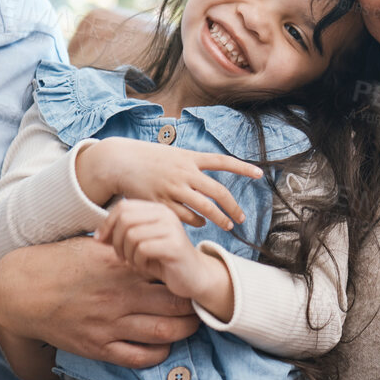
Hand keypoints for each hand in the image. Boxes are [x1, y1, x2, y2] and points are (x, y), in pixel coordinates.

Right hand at [0, 238, 200, 367]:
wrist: (21, 292)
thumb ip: (125, 247)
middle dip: (194, 306)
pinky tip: (164, 345)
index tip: (193, 277)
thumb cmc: (59, 263)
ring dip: (184, 331)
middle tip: (201, 305)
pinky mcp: (98, 346)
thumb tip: (152, 238)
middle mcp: (120, 296)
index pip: (169, 272)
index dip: (187, 277)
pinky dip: (158, 353)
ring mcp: (109, 324)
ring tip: (190, 325)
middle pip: (176, 305)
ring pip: (164, 333)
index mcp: (121, 266)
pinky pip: (139, 357)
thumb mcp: (94, 247)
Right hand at [77, 136, 258, 230]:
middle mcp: (184, 173)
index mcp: (190, 158)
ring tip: (227, 225)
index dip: (243, 168)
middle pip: (218, 193)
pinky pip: (185, 218)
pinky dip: (196, 222)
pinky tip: (200, 224)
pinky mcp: (161, 203)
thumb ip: (193, 164)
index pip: (223, 161)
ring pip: (204, 208)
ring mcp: (173, 188)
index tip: (260, 174)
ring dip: (218, 219)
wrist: (119, 161)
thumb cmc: (149, 158)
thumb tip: (211, 169)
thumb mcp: (174, 154)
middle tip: (241, 218)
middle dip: (233, 207)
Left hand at [98, 200, 231, 308]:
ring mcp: (172, 228)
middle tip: (121, 257)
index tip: (101, 241)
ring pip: (132, 235)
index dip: (107, 224)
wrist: (195, 277)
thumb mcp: (139, 245)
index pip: (122, 207)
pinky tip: (145, 267)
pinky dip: (138, 262)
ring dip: (127, 254)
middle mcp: (166, 214)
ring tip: (135, 263)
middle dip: (116, 241)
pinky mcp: (175, 245)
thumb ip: (121, 236)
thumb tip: (98, 236)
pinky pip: (143, 249)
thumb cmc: (164, 261)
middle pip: (125, 219)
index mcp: (157, 209)